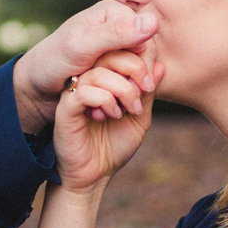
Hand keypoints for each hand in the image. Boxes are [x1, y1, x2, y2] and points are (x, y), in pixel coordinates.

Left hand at [11, 0, 159, 134]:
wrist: (36, 85)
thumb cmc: (53, 61)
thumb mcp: (82, 46)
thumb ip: (115, 34)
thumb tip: (154, 21)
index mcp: (113, 12)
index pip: (146, 36)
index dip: (144, 63)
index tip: (137, 87)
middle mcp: (117, 25)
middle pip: (145, 52)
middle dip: (138, 78)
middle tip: (129, 103)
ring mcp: (115, 45)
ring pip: (139, 67)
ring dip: (132, 89)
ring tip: (119, 107)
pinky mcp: (112, 63)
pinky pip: (130, 77)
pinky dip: (124, 92)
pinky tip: (114, 106)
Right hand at [52, 50, 163, 192]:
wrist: (95, 175)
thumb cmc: (115, 146)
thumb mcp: (140, 116)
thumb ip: (148, 92)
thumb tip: (161, 65)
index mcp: (104, 78)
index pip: (120, 51)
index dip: (140, 59)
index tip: (151, 83)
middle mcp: (87, 80)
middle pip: (108, 53)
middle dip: (134, 69)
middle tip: (145, 90)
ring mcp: (74, 93)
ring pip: (98, 72)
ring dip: (122, 88)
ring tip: (130, 109)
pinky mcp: (66, 108)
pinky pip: (84, 91)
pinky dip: (104, 100)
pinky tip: (112, 115)